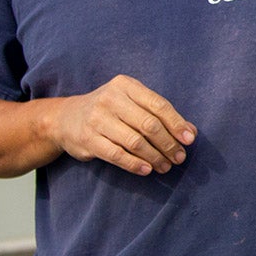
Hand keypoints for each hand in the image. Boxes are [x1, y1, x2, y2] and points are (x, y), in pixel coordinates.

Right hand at [49, 74, 196, 175]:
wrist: (65, 118)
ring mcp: (97, 119)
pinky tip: (147, 170)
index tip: (189, 139)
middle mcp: (110, 99)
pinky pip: (117, 155)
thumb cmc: (110, 110)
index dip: (176, 123)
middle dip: (168, 144)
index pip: (158, 105)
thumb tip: (190, 133)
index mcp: (125, 85)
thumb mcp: (131, 102)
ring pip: (134, 142)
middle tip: (179, 157)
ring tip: (166, 166)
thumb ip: (158, 113)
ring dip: (154, 157)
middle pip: (148, 124)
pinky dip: (135, 164)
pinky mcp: (88, 140)